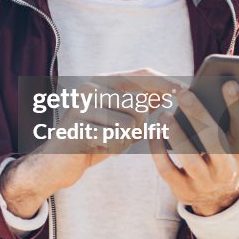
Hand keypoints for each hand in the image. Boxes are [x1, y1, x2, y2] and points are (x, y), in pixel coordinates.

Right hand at [0, 69, 181, 218]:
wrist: (55, 163)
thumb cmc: (92, 141)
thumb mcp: (119, 120)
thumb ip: (141, 105)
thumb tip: (172, 91)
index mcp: (100, 82)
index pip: (141, 74)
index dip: (164, 82)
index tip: (184, 91)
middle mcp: (90, 88)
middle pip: (139, 104)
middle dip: (140, 126)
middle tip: (122, 135)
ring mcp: (82, 106)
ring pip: (130, 123)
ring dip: (125, 140)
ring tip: (106, 142)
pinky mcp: (78, 127)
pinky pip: (114, 138)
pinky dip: (112, 147)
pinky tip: (96, 148)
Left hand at [148, 81, 238, 215]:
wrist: (219, 196)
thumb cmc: (224, 153)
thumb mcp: (236, 139)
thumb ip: (235, 115)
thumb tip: (230, 83)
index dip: (237, 105)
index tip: (227, 83)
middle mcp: (227, 168)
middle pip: (215, 142)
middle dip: (199, 116)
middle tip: (183, 93)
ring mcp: (205, 182)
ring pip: (190, 158)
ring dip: (176, 134)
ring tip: (164, 114)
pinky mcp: (184, 190)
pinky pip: (167, 170)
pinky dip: (158, 150)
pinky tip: (153, 132)